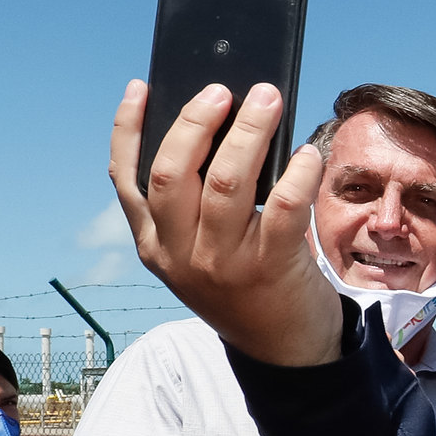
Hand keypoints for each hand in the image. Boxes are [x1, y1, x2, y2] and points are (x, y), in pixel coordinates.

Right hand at [109, 80, 342, 366]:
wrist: (285, 348)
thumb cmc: (246, 282)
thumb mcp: (200, 250)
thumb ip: (197, 202)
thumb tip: (221, 122)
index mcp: (154, 245)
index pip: (127, 180)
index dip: (128, 129)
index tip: (141, 86)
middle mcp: (180, 254)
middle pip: (173, 173)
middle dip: (195, 121)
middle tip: (223, 89)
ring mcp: (223, 263)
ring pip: (227, 182)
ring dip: (249, 132)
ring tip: (267, 98)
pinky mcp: (270, 268)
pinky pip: (283, 207)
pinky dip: (297, 173)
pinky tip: (308, 154)